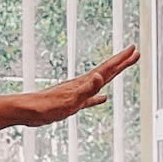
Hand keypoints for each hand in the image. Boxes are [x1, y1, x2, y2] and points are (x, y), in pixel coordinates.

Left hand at [16, 46, 139, 126]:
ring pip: (99, 82)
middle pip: (106, 71)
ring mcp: (77, 93)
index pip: (107, 69)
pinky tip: (102, 98)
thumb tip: (98, 76)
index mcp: (85, 83)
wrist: (28, 111)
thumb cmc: (48, 107)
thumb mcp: (71, 100)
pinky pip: (90, 99)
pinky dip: (98, 97)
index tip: (134, 50)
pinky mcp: (71, 103)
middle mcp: (82, 84)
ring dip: (111, 75)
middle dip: (121, 62)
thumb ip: (86, 90)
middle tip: (134, 52)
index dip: (121, 60)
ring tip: (120, 70)